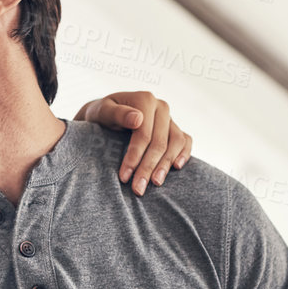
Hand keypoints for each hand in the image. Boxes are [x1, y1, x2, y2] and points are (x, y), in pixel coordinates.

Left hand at [74, 91, 192, 194]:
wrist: (107, 116)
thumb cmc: (101, 115)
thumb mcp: (102, 111)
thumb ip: (117, 114)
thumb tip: (137, 119)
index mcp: (145, 100)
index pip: (144, 134)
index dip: (135, 157)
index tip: (124, 177)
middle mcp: (161, 107)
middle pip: (160, 142)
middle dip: (148, 167)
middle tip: (138, 189)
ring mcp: (170, 118)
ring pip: (176, 143)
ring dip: (166, 165)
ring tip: (155, 183)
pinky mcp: (175, 129)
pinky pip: (186, 141)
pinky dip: (184, 154)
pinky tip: (176, 168)